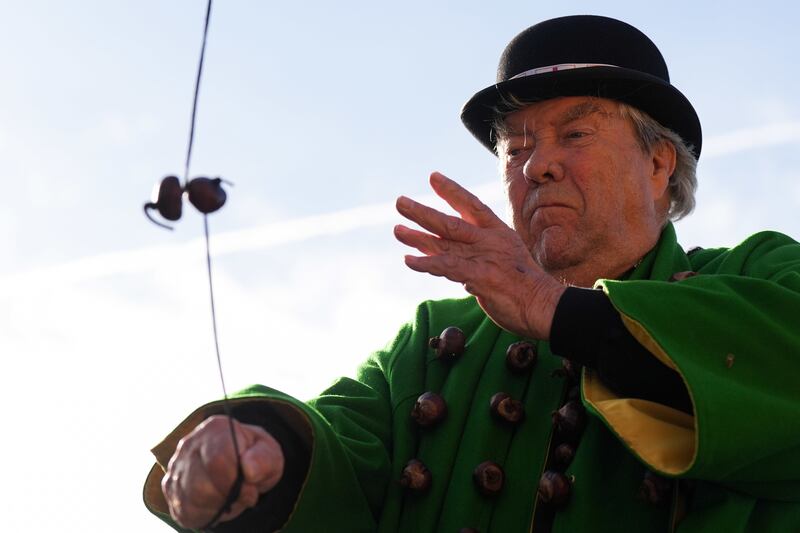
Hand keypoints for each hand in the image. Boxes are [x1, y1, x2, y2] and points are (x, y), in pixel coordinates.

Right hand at [161, 415, 284, 528]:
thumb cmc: (255, 456)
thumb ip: (263, 459)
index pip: (217, 460)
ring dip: (217, 505)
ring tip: (231, 496)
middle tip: (243, 494)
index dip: (235, 482)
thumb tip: (249, 469)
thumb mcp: (269, 454)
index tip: (250, 489)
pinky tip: (218, 502)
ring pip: (191, 499)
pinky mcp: (170, 487)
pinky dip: (205, 513)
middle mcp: (190, 444)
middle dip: (227, 496)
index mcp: (216, 429)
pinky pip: (184, 510)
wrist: (241, 463)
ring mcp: (177, 466)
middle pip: (201, 484)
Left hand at [394, 172, 564, 339]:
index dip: (452, 191)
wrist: (545, 306)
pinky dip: (426, 264)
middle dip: (423, 212)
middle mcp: (489, 241)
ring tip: (397, 230)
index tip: (433, 177)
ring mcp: (484, 257)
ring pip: (444, 242)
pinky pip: (447, 267)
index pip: (472, 205)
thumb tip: (458, 270)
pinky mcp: (479, 276)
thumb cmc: (526, 288)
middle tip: (400, 202)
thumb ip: (480, 260)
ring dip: (417, 237)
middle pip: (450, 222)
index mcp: (499, 233)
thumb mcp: (506, 263)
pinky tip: (409, 261)